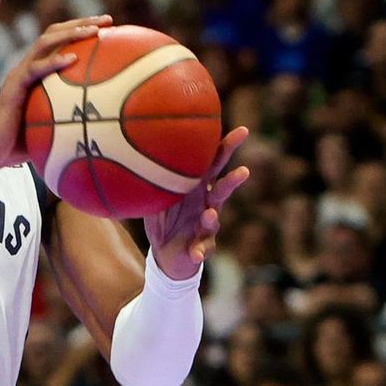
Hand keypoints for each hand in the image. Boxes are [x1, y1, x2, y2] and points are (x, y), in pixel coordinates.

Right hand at [0, 15, 109, 174]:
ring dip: (71, 32)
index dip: (81, 31)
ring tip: (94, 31)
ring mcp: (19, 74)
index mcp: (35, 73)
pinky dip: (54, 62)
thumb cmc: (18, 146)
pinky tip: (73, 60)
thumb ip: (71, 120)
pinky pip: (35, 69)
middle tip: (108, 20)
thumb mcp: (51, 129)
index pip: (58, 42)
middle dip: (82, 22)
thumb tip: (103, 128)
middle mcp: (26, 68)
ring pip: (45, 42)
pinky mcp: (14, 86)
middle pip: (54, 33)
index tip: (108, 29)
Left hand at [143, 127, 250, 279]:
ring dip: (212, 217)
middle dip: (233, 180)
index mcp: (197, 187)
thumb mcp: (158, 197)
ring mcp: (207, 226)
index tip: (243, 132)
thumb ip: (156, 178)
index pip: (213, 164)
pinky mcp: (203, 246)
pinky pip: (202, 248)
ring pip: (214, 218)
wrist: (166, 254)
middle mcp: (207, 204)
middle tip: (244, 171)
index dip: (226, 148)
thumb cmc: (165, 218)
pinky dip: (199, 250)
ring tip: (209, 214)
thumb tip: (142, 151)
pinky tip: (194, 253)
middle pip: (222, 189)